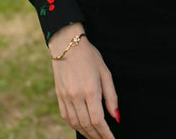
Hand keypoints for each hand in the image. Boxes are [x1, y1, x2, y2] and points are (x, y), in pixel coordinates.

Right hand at [49, 24, 118, 138]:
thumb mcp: (105, 72)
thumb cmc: (89, 56)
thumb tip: (116, 117)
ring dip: (86, 134)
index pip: (98, 121)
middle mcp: (76, 97)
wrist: (67, 45)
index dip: (105, 134)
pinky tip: (82, 128)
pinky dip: (75, 126)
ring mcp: (66, 97)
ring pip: (76, 124)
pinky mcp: (59, 96)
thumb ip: (111, 96)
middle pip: (87, 125)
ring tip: (95, 138)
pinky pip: (66, 117)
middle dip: (97, 137)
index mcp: (90, 90)